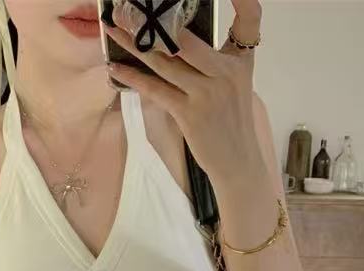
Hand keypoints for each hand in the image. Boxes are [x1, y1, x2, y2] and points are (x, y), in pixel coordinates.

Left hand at [103, 0, 263, 185]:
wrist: (237, 162)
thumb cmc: (232, 120)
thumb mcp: (235, 82)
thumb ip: (214, 58)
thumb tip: (176, 37)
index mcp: (239, 61)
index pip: (249, 20)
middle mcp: (224, 73)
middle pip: (187, 39)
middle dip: (155, 21)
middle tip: (129, 7)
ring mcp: (206, 94)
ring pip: (164, 61)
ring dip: (134, 44)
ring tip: (113, 28)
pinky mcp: (188, 114)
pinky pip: (155, 90)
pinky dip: (133, 77)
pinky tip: (115, 67)